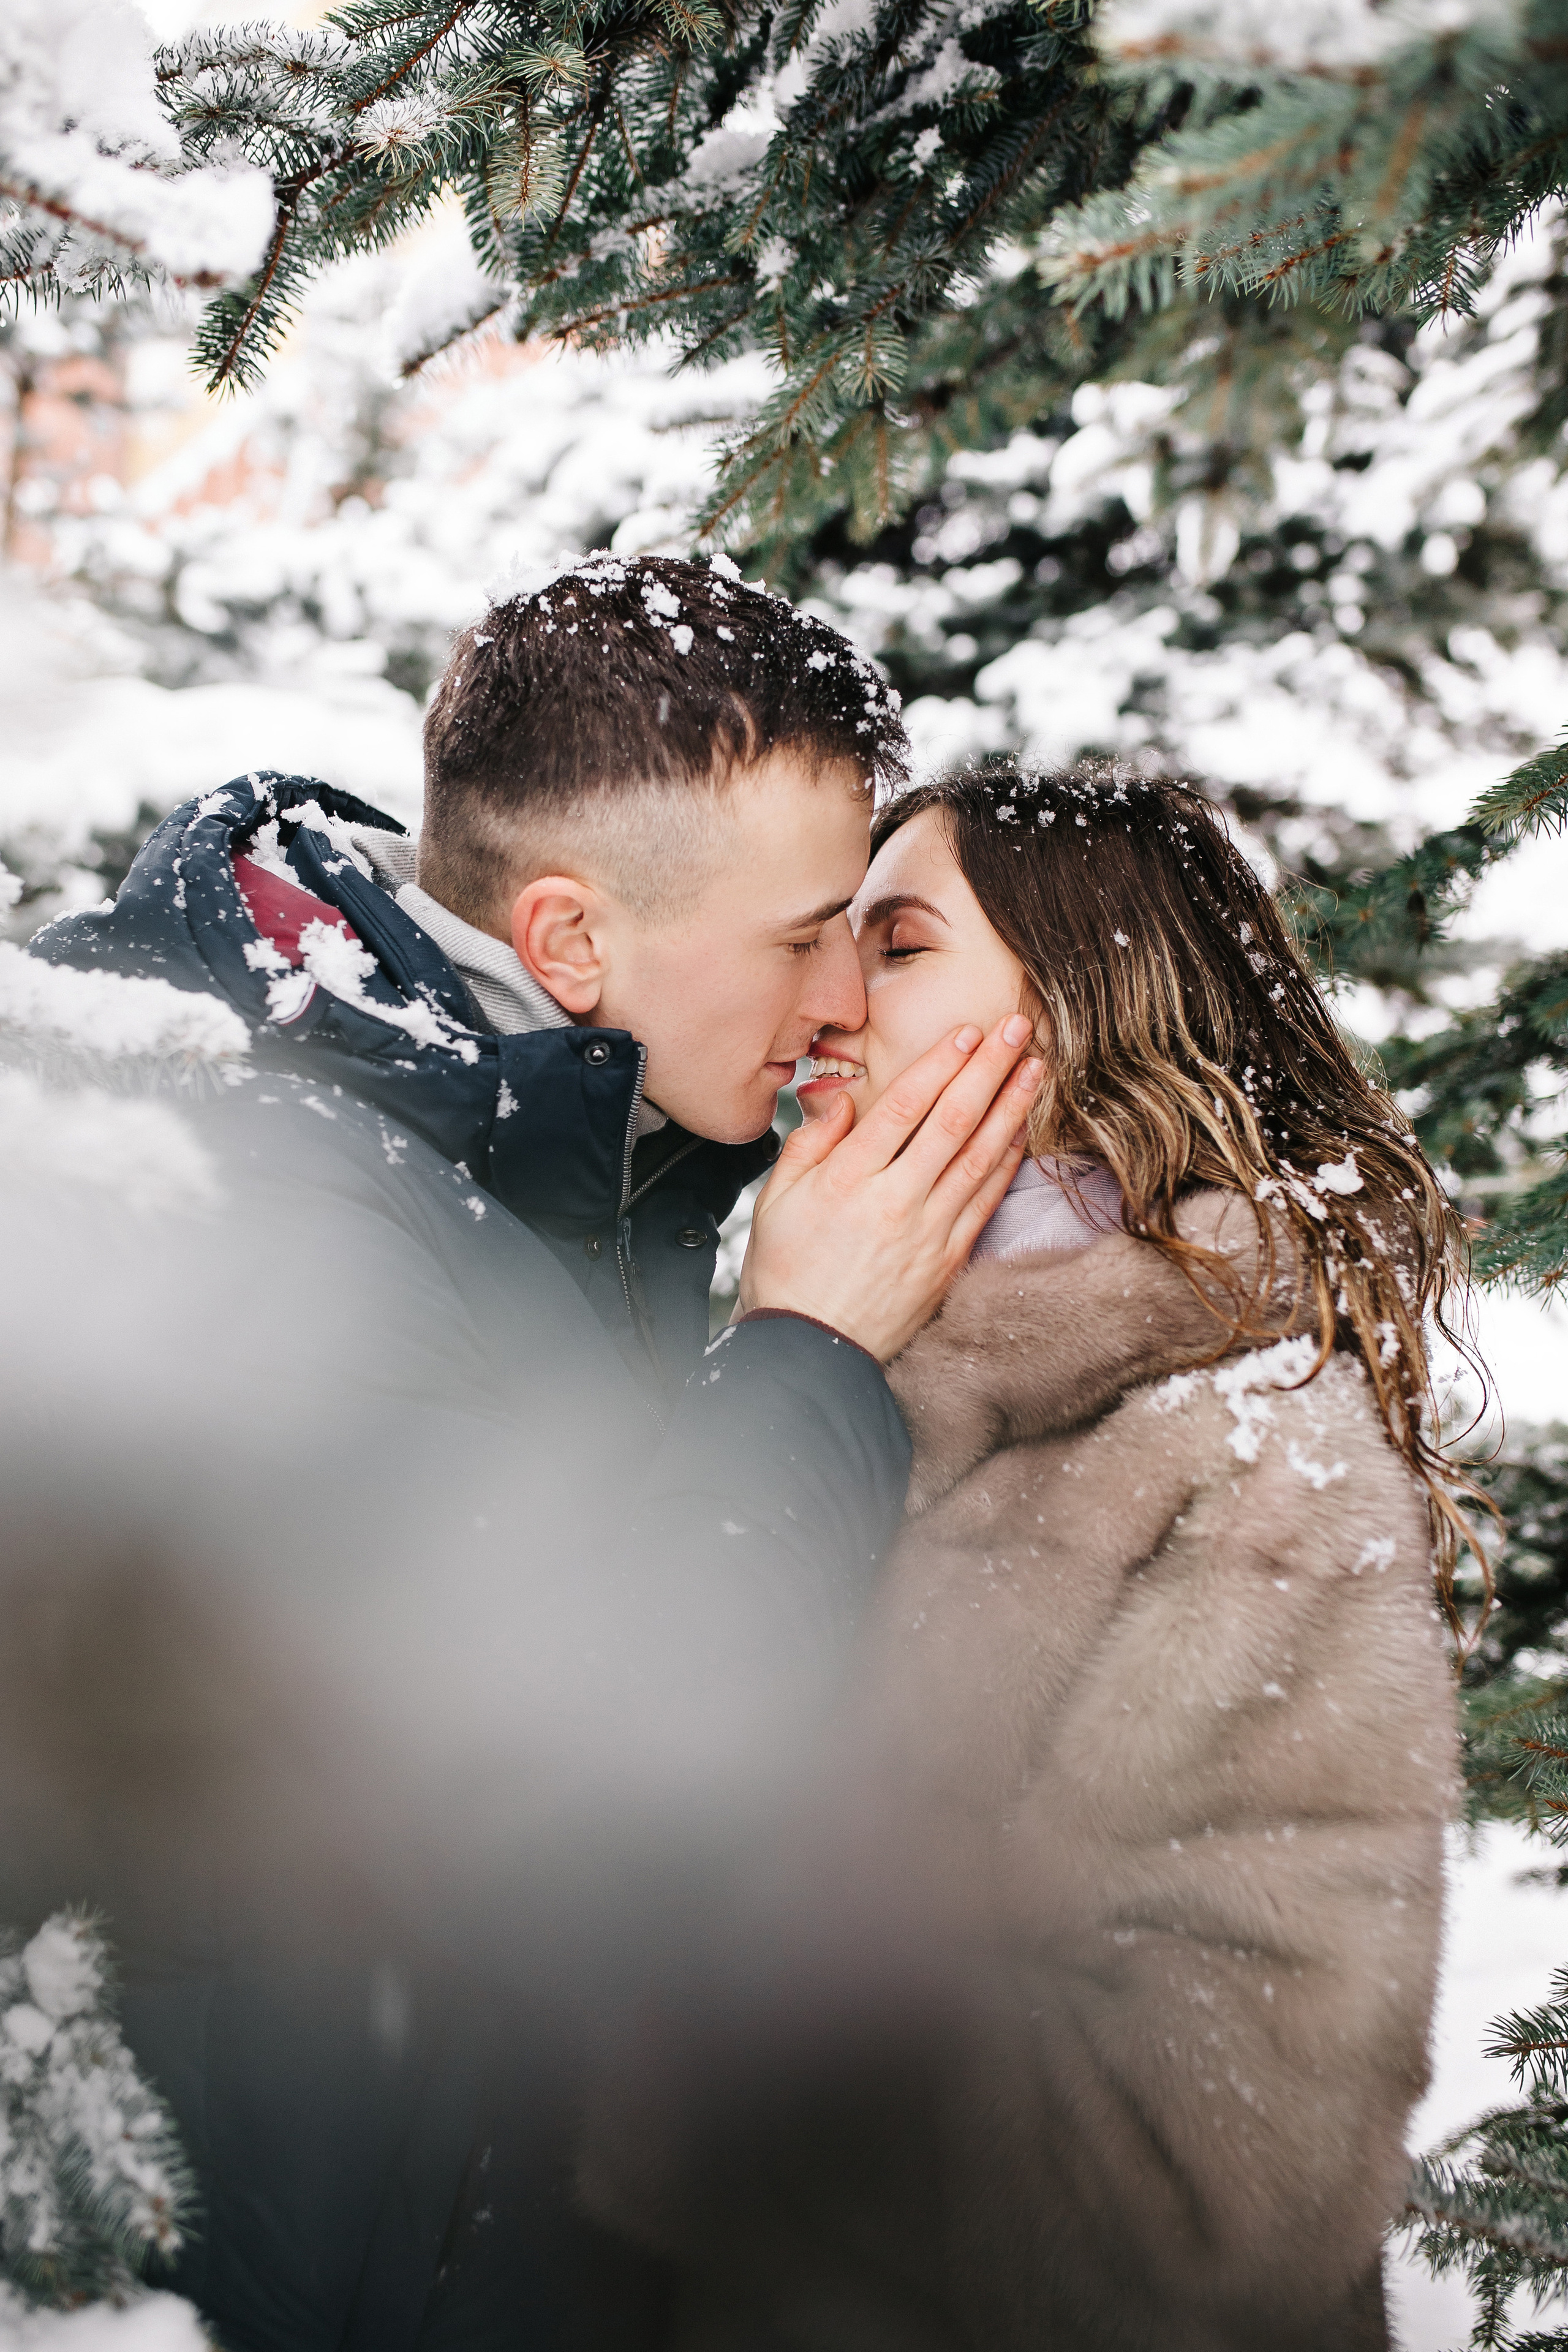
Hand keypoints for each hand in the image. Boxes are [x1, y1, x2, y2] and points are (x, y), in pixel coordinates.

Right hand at [737, 1015, 1041, 1361]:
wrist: (810, 1349)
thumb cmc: (786, 1272)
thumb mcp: (776, 1200)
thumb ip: (810, 1143)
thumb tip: (841, 1100)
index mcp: (847, 1179)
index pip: (903, 1107)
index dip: (940, 1064)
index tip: (967, 1032)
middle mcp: (894, 1201)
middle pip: (953, 1121)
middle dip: (989, 1069)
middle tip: (1018, 1029)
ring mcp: (927, 1232)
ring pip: (979, 1157)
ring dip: (1012, 1107)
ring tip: (1035, 1068)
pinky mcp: (947, 1259)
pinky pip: (985, 1200)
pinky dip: (1008, 1162)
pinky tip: (1022, 1131)